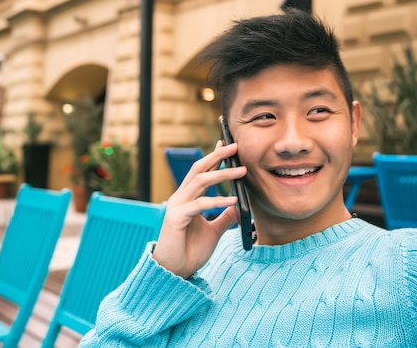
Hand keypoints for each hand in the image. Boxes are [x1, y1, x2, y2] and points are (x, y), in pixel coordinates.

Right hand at [153, 141, 243, 277]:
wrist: (174, 273)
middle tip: (235, 146)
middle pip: (199, 169)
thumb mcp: (214, 231)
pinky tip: (233, 200)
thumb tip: (239, 206)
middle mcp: (181, 198)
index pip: (201, 171)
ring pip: (200, 181)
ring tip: (242, 171)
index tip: (227, 144)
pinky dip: (217, 201)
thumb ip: (225, 217)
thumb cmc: (190, 251)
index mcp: (188, 199)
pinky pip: (199, 204)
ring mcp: (177, 206)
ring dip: (222, 174)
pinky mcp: (176, 218)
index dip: (214, 156)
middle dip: (217, 155)